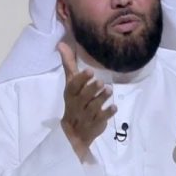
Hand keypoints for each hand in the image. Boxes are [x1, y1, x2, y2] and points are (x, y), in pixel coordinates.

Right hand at [58, 42, 116, 159]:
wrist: (74, 132)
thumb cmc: (74, 101)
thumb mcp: (71, 84)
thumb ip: (69, 64)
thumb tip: (61, 44)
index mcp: (71, 93)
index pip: (74, 85)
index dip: (81, 79)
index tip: (90, 71)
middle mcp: (78, 104)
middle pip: (84, 96)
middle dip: (92, 89)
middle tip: (101, 82)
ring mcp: (87, 114)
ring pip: (94, 106)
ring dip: (102, 98)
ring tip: (109, 90)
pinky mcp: (96, 123)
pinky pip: (102, 118)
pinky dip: (108, 112)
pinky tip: (114, 107)